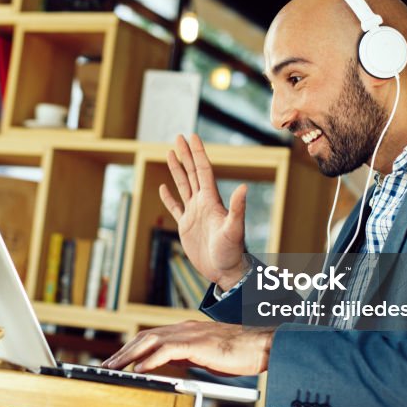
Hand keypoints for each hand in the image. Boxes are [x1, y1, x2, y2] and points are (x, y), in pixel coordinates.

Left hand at [102, 320, 274, 374]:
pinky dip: (151, 359)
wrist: (262, 347)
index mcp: (185, 330)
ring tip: (115, 369)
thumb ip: (184, 357)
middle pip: (145, 337)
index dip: (131, 348)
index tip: (117, 361)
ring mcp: (190, 334)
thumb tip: (166, 366)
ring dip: (130, 356)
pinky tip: (140, 369)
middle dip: (123, 352)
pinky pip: (168, 350)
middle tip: (107, 366)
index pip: (151, 337)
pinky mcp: (197, 344)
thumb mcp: (205, 356)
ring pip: (151, 341)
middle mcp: (184, 328)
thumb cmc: (238, 353)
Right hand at [160, 134, 248, 289]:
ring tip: (171, 153)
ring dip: (177, 170)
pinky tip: (163, 188)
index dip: (198, 153)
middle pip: (192, 173)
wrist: (225, 270)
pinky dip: (168, 198)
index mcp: (212, 200)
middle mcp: (202, 203)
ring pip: (183, 186)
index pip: (203, 170)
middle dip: (186, 155)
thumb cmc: (232, 251)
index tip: (192, 136)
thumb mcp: (234, 229)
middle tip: (178, 137)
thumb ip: (237, 208)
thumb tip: (243, 186)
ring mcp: (194, 214)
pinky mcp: (186, 226)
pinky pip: (175, 208)